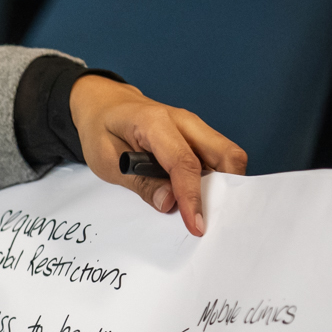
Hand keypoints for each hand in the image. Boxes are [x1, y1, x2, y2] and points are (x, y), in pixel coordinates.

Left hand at [68, 75, 247, 236]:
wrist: (105, 105)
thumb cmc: (102, 130)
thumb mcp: (107, 161)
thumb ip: (140, 183)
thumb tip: (169, 203)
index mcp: (155, 122)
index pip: (185, 163)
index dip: (192, 198)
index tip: (197, 225)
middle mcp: (184, 121)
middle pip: (226, 154)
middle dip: (226, 189)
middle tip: (213, 219)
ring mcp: (195, 127)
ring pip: (228, 156)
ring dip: (224, 185)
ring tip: (207, 211)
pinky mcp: (198, 136)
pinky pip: (218, 158)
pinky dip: (217, 179)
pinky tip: (202, 197)